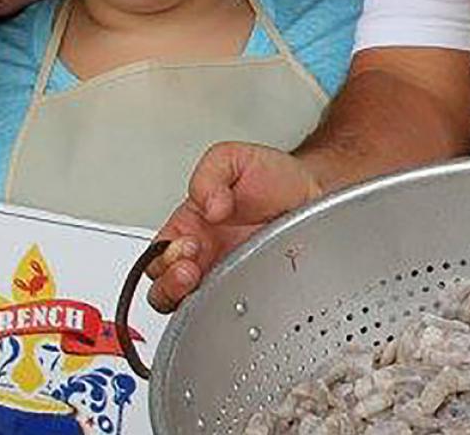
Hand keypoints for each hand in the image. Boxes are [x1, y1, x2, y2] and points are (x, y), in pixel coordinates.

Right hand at [146, 142, 321, 311]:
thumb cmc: (273, 177)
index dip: (164, 256)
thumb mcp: (233, 159)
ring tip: (208, 282)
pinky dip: (230, 306)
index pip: (157, 257)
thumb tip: (207, 206)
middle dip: (170, 285)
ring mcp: (228, 276)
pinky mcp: (255, 288)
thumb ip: (211, 174)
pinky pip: (234, 309)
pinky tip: (241, 288)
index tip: (189, 243)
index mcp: (190, 229)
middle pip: (165, 291)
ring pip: (193, 307)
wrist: (312, 189)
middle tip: (191, 269)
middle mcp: (204, 257)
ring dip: (192, 300)